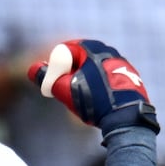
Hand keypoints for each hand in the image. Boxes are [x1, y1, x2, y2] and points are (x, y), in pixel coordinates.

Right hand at [28, 39, 158, 136]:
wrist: (125, 117)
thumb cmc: (93, 100)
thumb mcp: (63, 89)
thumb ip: (46, 77)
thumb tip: (33, 69)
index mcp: (92, 49)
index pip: (64, 51)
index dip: (55, 67)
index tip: (55, 82)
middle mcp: (109, 51)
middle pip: (80, 59)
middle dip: (69, 72)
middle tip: (65, 88)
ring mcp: (122, 64)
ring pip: (94, 68)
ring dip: (84, 79)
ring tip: (83, 96)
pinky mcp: (130, 77)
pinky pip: (107, 76)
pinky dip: (99, 84)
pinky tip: (98, 100)